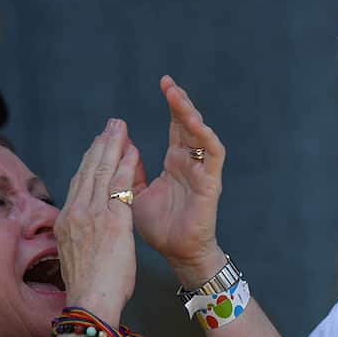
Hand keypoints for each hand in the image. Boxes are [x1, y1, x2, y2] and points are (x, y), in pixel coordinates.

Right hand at [55, 118, 138, 317]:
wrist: (91, 302)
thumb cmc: (89, 287)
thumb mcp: (78, 256)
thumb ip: (80, 237)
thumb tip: (82, 233)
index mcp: (66, 222)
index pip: (78, 182)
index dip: (88, 160)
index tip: (97, 144)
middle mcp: (75, 213)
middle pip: (87, 170)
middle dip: (99, 145)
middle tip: (110, 125)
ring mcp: (91, 215)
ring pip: (100, 171)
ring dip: (112, 146)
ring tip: (120, 128)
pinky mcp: (110, 220)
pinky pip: (118, 185)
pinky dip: (125, 165)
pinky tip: (132, 150)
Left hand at [131, 76, 226, 284]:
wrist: (177, 253)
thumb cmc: (159, 227)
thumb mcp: (135, 194)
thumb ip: (130, 172)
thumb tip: (123, 146)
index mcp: (176, 163)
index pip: (176, 127)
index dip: (172, 105)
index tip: (164, 83)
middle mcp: (191, 163)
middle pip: (189, 125)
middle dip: (180, 103)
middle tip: (168, 83)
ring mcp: (202, 171)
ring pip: (202, 135)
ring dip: (191, 115)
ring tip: (178, 98)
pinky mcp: (211, 183)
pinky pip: (214, 155)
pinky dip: (206, 138)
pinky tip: (196, 124)